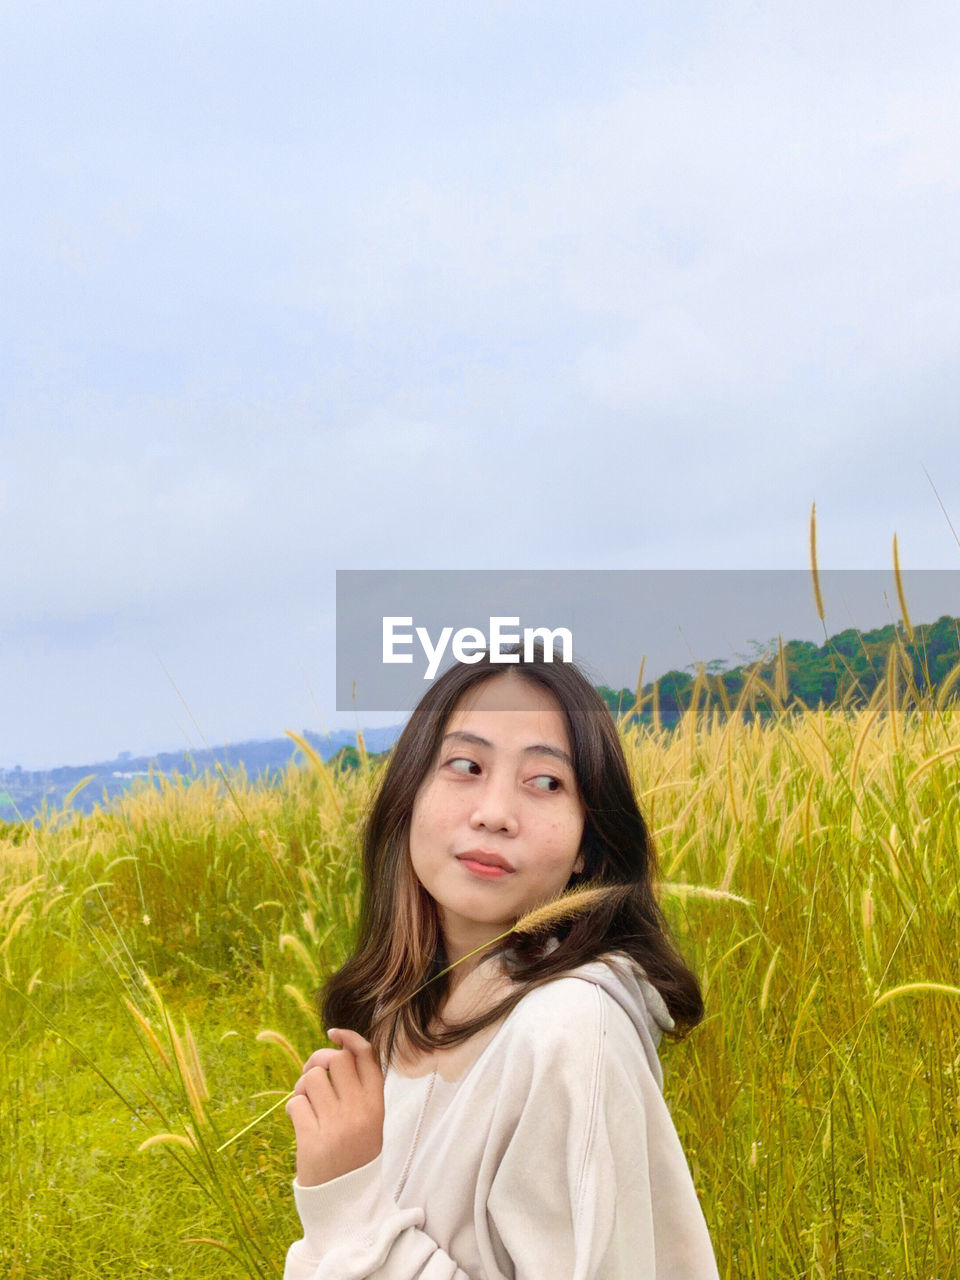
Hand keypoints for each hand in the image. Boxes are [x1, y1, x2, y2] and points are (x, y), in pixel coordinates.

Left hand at [285, 1028, 384, 1186]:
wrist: (347, 1203)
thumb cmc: (355, 1154)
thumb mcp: (370, 1121)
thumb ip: (360, 1088)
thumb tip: (337, 1048)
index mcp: (376, 1105)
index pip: (366, 1056)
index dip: (349, 1037)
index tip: (334, 1033)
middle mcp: (358, 1112)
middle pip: (336, 1060)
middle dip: (319, 1060)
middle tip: (314, 1074)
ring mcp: (335, 1127)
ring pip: (311, 1079)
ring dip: (303, 1086)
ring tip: (307, 1102)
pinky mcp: (311, 1141)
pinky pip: (295, 1104)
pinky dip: (293, 1107)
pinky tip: (299, 1119)